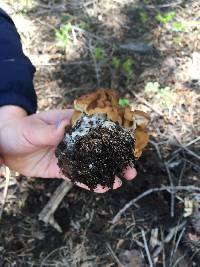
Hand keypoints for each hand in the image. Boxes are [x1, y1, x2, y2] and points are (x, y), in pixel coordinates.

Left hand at [0, 106, 136, 192]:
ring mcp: (69, 154)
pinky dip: (90, 182)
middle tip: (131, 167)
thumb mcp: (30, 129)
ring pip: (91, 163)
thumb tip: (63, 129)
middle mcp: (73, 139)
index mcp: (69, 123)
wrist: (5, 145)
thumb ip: (47, 131)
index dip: (113, 133)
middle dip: (115, 156)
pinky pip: (78, 176)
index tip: (129, 141)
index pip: (95, 126)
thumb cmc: (18, 130)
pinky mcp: (62, 169)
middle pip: (98, 147)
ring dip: (107, 171)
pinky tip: (103, 188)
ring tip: (123, 179)